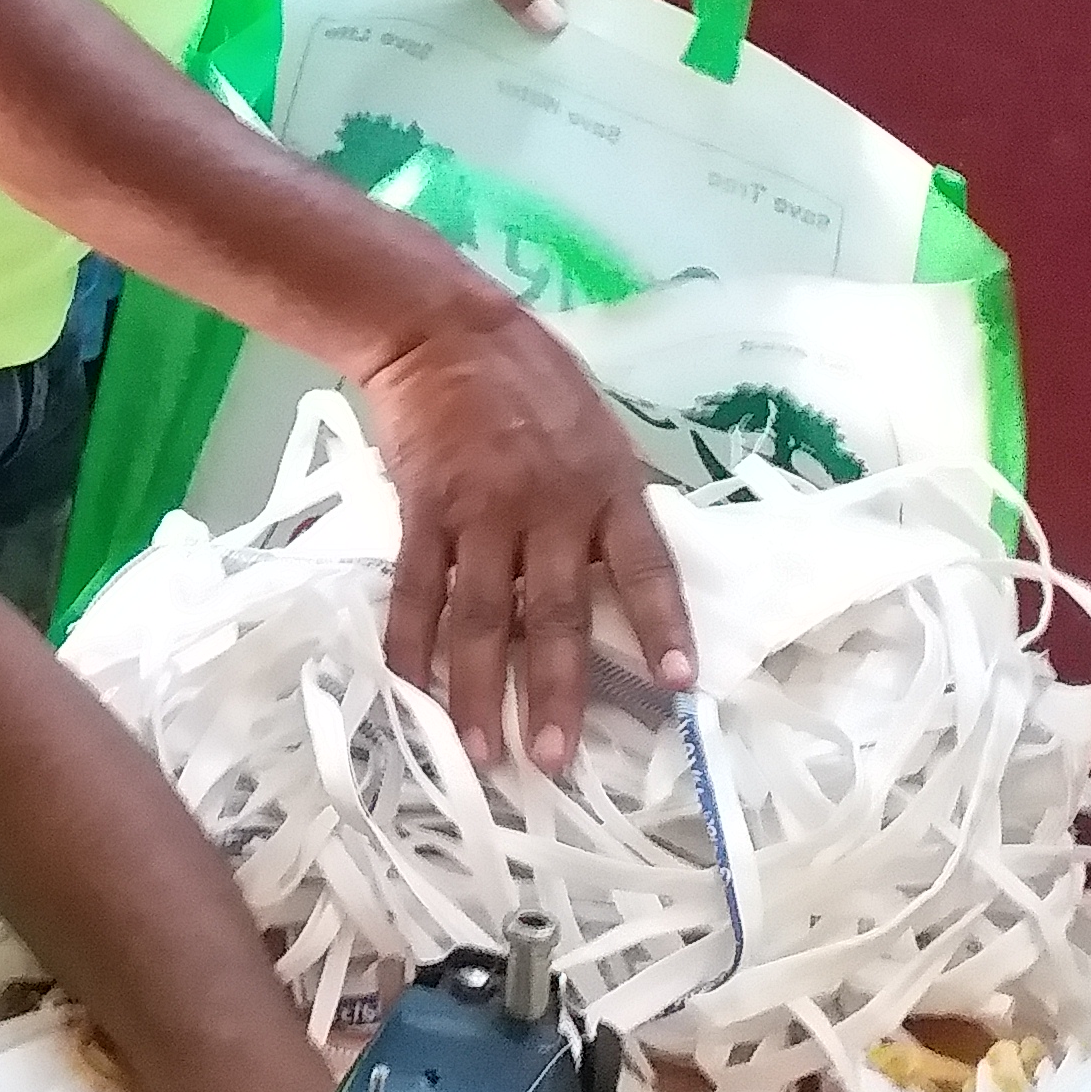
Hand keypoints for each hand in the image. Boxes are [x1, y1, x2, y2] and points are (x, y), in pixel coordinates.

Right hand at [347, 292, 692, 773]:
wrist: (443, 331)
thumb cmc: (532, 380)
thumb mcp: (597, 432)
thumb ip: (608, 505)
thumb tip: (617, 584)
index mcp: (608, 484)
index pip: (645, 566)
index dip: (660, 626)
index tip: (678, 685)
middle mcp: (550, 504)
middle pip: (557, 612)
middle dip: (557, 692)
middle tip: (555, 760)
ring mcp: (482, 508)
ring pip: (484, 616)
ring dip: (481, 690)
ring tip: (483, 752)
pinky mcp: (424, 508)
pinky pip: (418, 588)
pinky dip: (413, 642)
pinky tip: (413, 688)